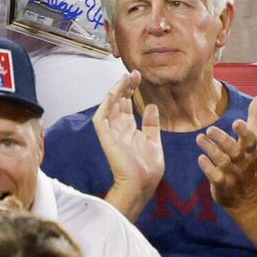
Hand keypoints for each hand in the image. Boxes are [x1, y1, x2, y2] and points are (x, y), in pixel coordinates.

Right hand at [93, 74, 167, 205]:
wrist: (141, 184)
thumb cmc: (148, 169)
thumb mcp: (154, 142)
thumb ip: (151, 124)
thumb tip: (151, 106)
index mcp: (129, 129)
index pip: (127, 104)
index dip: (131, 90)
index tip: (139, 77)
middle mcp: (118, 127)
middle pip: (118, 101)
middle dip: (125, 86)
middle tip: (134, 73)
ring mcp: (111, 131)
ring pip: (110, 105)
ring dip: (117, 90)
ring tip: (126, 77)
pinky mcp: (105, 136)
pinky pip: (102, 117)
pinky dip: (106, 105)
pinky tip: (114, 93)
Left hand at [197, 95, 256, 219]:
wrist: (249, 198)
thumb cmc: (248, 162)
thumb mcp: (254, 142)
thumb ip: (255, 119)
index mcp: (250, 150)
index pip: (250, 140)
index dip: (244, 131)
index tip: (237, 122)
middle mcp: (242, 161)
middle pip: (234, 150)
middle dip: (223, 140)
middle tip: (210, 129)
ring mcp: (233, 174)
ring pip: (222, 161)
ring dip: (210, 149)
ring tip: (199, 138)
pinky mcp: (222, 184)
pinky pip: (215, 176)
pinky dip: (208, 167)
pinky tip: (200, 158)